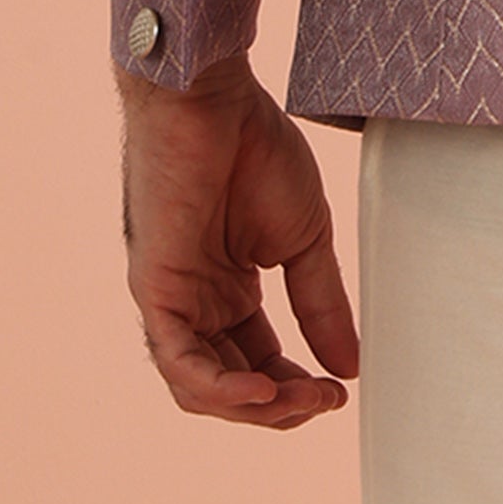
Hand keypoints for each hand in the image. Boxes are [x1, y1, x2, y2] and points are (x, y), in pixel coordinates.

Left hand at [116, 50, 358, 427]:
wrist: (214, 96)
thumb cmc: (254, 147)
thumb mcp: (304, 235)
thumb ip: (319, 300)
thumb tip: (348, 364)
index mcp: (227, 289)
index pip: (257, 362)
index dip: (297, 387)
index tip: (339, 389)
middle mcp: (195, 302)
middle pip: (230, 385)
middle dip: (281, 405)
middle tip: (326, 399)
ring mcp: (171, 298)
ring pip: (200, 387)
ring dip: (255, 406)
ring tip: (301, 397)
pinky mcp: (154, 288)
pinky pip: (178, 361)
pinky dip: (219, 388)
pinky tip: (263, 389)